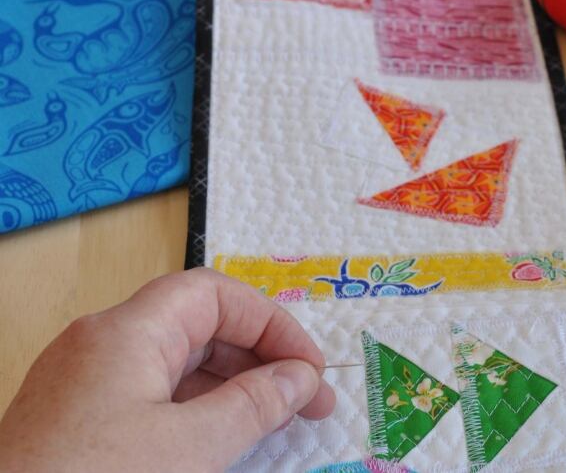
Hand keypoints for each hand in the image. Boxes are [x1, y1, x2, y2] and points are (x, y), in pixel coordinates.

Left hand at [0, 269, 335, 471]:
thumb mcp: (186, 450)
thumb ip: (252, 406)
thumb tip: (300, 377)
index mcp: (126, 330)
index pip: (214, 295)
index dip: (269, 322)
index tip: (308, 367)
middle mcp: (104, 341)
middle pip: (197, 325)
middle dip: (257, 357)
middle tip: (306, 399)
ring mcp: (86, 381)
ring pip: (176, 363)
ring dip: (230, 386)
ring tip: (276, 420)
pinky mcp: (77, 419)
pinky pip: (151, 395)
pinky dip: (194, 409)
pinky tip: (222, 438)